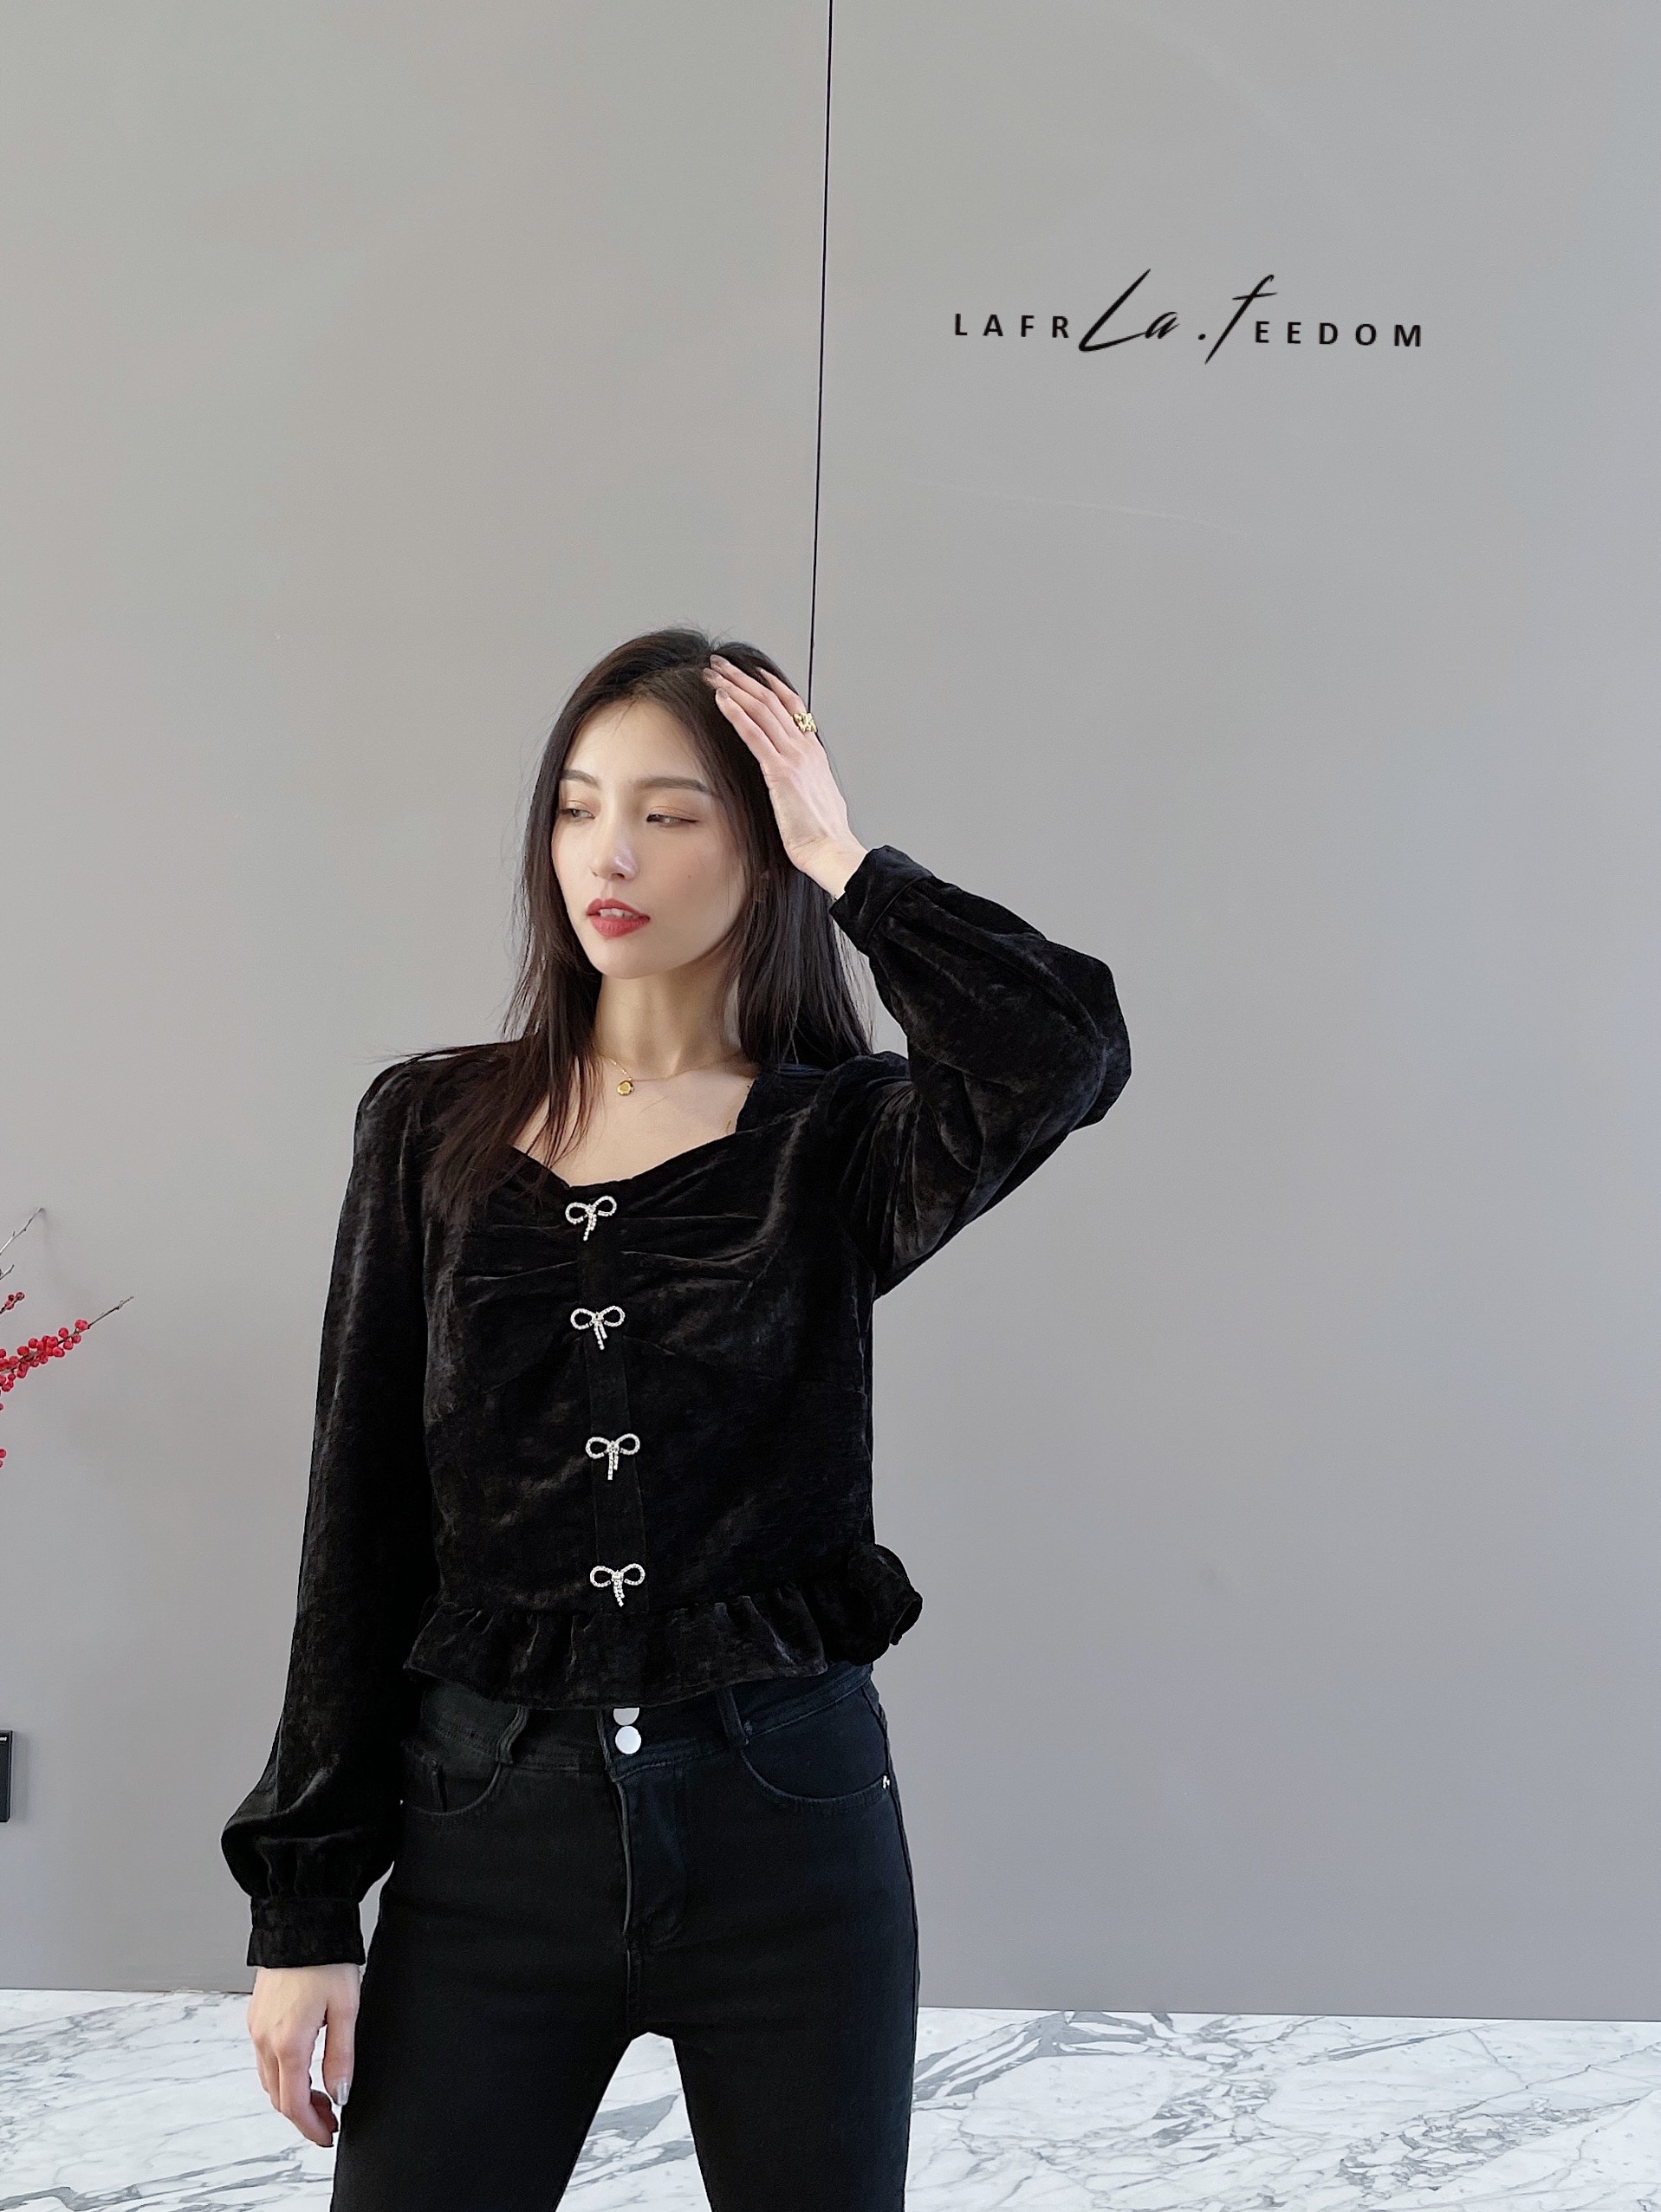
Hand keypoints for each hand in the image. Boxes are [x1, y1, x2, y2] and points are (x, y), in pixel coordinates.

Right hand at [247, 1961, 359, 2145]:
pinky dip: (282, 2074)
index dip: (310, 2128)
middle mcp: (265, 2039)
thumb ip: (341, 2056)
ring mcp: (256, 2027)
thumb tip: (340, 2094)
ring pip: (268, 2080)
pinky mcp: (256, 2015)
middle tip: (329, 2120)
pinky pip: (264, 2059)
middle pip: (278, 2096)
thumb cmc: (326, 1959)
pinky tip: (303, 2068)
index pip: (293, 2104)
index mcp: (288, 2042)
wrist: (302, 1920)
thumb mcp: (346, 2008)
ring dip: (292, 2096)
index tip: (327, 2137)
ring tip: (321, 2096)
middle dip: (303, 2115)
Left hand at [702, 655, 866, 897]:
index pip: (792, 706)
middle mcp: (805, 748)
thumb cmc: (823, 835)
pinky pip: (754, 734)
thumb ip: (806, 785)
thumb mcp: (819, 800)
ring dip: (734, 687)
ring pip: (761, 710)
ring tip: (713, 673)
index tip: (752, 672)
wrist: (831, 850)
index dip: (770, 685)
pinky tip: (721, 699)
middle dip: (743, 678)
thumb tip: (797, 788)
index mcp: (814, 753)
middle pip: (772, 700)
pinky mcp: (780, 772)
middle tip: (721, 664)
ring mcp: (794, 757)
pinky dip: (736, 713)